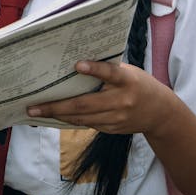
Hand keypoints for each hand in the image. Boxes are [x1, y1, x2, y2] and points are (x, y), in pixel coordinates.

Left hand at [26, 60, 172, 134]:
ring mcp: (117, 118)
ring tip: (36, 112)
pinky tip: (54, 116)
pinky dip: (69, 120)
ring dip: (57, 116)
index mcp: (127, 81)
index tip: (78, 65)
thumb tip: (75, 65)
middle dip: (56, 106)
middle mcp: (122, 101)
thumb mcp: (128, 72)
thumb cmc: (139, 84)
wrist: (161, 113)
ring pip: (82, 118)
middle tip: (34, 106)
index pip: (111, 73)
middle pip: (85, 104)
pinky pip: (86, 124)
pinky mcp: (112, 129)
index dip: (96, 69)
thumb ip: (107, 70)